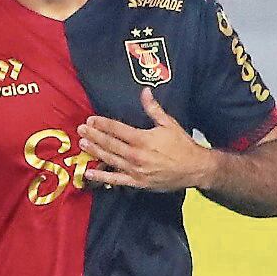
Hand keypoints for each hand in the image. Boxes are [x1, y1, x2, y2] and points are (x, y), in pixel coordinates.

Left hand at [78, 91, 216, 192]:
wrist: (195, 169)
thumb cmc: (182, 145)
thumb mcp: (169, 124)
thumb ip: (153, 109)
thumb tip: (145, 92)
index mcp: (143, 139)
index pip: (117, 129)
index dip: (102, 124)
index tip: (91, 119)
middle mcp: (136, 155)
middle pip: (110, 144)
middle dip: (94, 135)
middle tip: (81, 129)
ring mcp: (135, 170)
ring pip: (110, 160)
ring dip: (95, 151)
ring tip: (83, 144)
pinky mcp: (137, 182)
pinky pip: (116, 180)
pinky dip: (101, 177)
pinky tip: (89, 173)